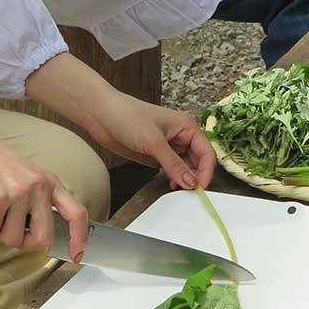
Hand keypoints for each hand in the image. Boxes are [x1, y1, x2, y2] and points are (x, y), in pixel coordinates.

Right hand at [0, 132, 90, 260]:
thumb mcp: (26, 176)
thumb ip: (38, 200)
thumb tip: (43, 233)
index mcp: (49, 181)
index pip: (77, 213)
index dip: (79, 238)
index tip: (76, 253)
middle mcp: (39, 186)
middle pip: (44, 237)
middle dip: (25, 241)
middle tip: (9, 229)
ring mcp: (19, 192)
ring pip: (15, 239)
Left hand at [87, 93, 215, 191]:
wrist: (101, 115)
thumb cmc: (127, 116)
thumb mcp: (153, 141)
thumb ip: (173, 164)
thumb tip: (191, 182)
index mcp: (186, 126)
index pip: (207, 152)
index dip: (206, 171)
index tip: (201, 188)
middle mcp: (180, 136)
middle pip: (198, 161)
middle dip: (196, 177)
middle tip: (189, 193)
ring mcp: (168, 146)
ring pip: (186, 167)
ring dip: (185, 179)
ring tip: (179, 191)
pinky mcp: (156, 154)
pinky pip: (172, 169)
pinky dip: (174, 179)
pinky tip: (170, 185)